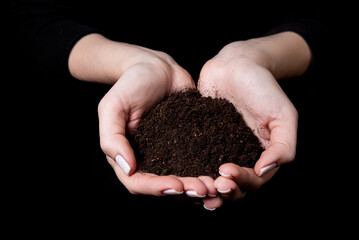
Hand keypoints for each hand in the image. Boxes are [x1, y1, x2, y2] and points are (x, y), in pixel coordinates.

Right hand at [97, 43, 218, 196]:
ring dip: (199, 186)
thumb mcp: (112, 107)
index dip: (157, 189)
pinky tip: (223, 172)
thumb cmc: (130, 84)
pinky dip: (209, 171)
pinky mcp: (188, 145)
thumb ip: (112, 138)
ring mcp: (169, 154)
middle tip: (205, 189)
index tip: (177, 186)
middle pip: (164, 187)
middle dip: (184, 191)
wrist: (156, 68)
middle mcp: (148, 160)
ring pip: (184, 179)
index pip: (138, 183)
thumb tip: (128, 168)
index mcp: (127, 156)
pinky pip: (198, 162)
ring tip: (216, 185)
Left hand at [198, 40, 297, 208]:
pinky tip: (180, 173)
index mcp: (261, 156)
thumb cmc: (264, 87)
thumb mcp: (283, 116)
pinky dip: (190, 169)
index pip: (254, 180)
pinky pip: (195, 158)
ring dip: (207, 186)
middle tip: (213, 184)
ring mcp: (219, 149)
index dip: (242, 181)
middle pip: (233, 185)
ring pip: (213, 177)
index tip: (227, 170)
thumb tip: (265, 171)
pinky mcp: (201, 139)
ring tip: (197, 186)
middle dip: (224, 188)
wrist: (237, 64)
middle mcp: (239, 156)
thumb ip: (283, 146)